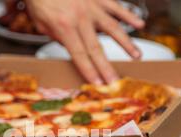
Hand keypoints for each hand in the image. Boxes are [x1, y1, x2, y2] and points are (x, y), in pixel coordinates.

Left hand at [25, 0, 144, 83]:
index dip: (89, 70)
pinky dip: (129, 16)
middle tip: (115, 81)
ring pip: (113, 28)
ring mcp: (92, 7)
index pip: (79, 55)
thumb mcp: (41, 23)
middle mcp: (80, 18)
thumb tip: (71, 48)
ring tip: (137, 56)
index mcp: (64, 27)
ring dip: (126, 44)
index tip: (97, 83)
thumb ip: (57, 38)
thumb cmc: (40, 0)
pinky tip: (140, 24)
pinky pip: (116, 7)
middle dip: (106, 67)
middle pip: (96, 48)